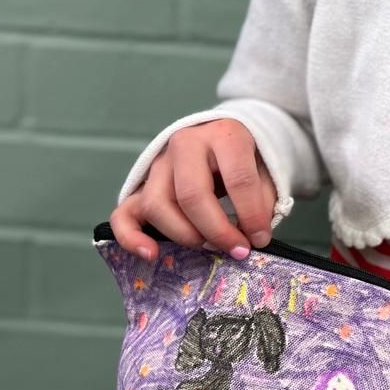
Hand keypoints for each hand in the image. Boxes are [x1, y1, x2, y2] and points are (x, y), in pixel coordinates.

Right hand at [109, 118, 276, 261]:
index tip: (260, 239)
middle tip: (237, 249)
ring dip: (185, 235)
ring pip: (157, 205)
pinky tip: (151, 254)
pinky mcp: (141, 185)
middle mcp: (185, 144)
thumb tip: (253, 235)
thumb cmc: (246, 157)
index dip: (252, 215)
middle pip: (192, 195)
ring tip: (209, 246)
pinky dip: (132, 238)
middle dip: (217, 231)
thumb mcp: (265, 169)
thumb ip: (262, 199)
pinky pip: (123, 214)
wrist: (223, 135)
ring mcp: (158, 164)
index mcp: (223, 135)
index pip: (237, 179)